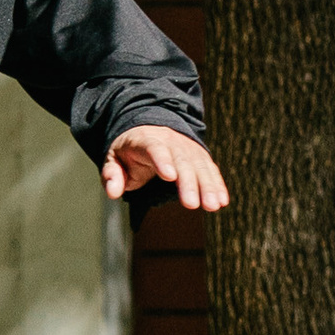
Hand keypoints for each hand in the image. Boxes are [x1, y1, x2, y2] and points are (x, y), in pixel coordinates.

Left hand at [102, 123, 227, 211]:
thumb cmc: (128, 151)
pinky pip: (209, 169)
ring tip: (213, 206)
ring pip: (199, 165)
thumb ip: (111, 175)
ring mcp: (187, 147)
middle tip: (192, 204)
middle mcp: (170, 141)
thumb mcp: (113, 159)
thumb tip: (112, 192)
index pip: (154, 148)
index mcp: (145, 139)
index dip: (163, 161)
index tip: (170, 177)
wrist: (147, 129)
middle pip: (181, 160)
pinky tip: (223, 201)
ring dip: (208, 186)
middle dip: (188, 182)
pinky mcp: (198, 156)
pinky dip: (217, 184)